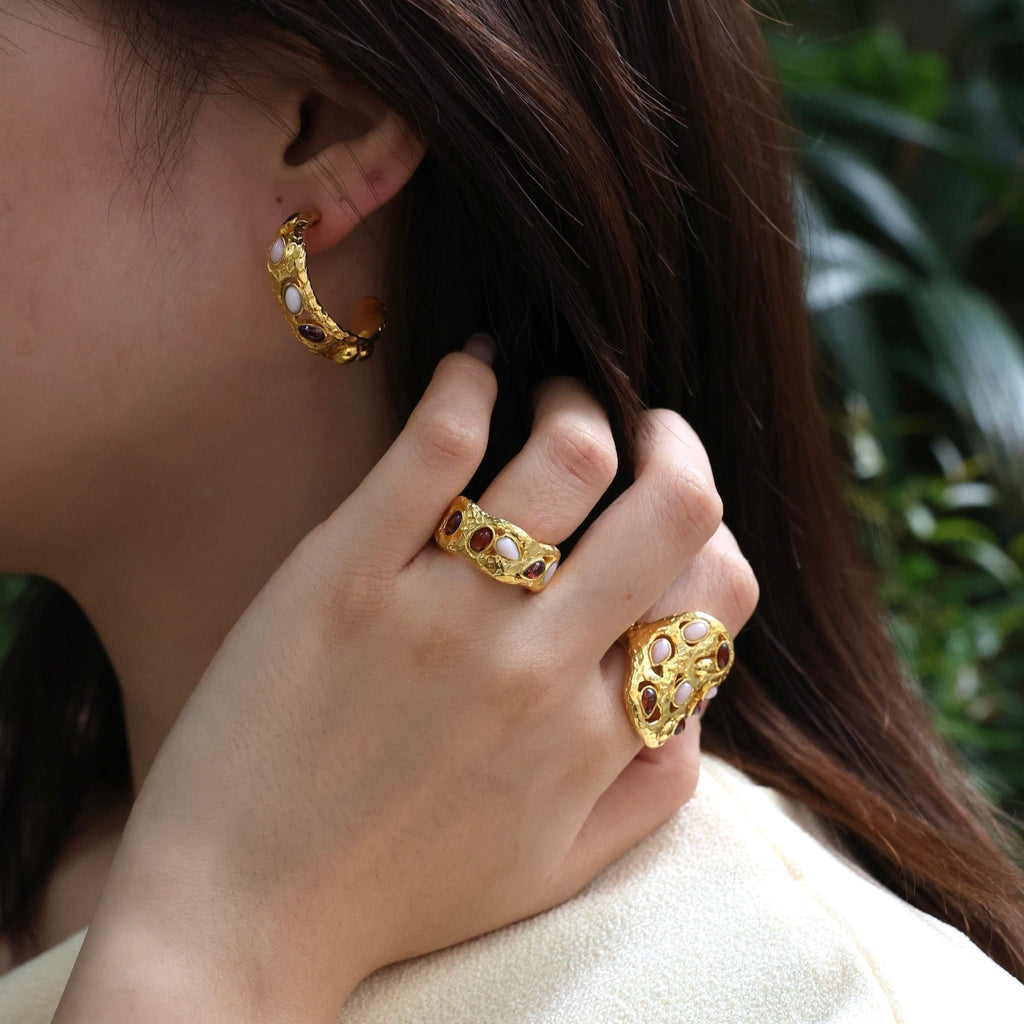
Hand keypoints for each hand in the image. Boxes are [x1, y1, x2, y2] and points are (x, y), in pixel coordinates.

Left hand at [54, 339, 758, 1023]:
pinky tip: (475, 372)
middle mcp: (538, 665)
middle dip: (676, 441)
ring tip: (553, 396)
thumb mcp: (561, 866)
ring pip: (569, 454)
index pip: (718, 589)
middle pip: (673, 504)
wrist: (242, 915)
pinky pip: (435, 444)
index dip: (713, 533)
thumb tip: (698, 689)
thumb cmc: (403, 890)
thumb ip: (655, 784)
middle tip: (644, 424)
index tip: (670, 508)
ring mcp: (442, 612)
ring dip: (579, 399)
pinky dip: (470, 382)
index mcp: (596, 732)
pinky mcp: (346, 574)